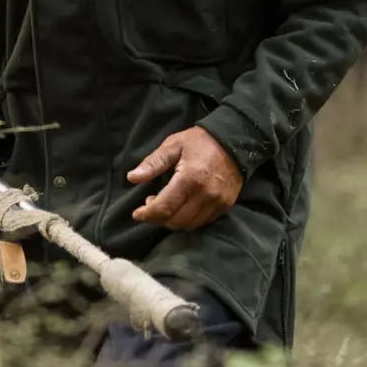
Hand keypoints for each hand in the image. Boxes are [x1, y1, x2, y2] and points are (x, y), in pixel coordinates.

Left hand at [127, 126, 242, 229]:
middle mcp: (205, 195)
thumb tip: (132, 178)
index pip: (165, 207)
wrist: (234, 142)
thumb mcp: (173, 145)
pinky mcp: (225, 206)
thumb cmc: (199, 141)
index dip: (147, 214)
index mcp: (189, 178)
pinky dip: (187, 220)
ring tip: (164, 206)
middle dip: (158, 218)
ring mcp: (217, 202)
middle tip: (150, 205)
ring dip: (172, 221)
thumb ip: (152, 163)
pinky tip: (180, 208)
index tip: (137, 214)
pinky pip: (202, 222)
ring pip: (189, 225)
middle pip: (176, 220)